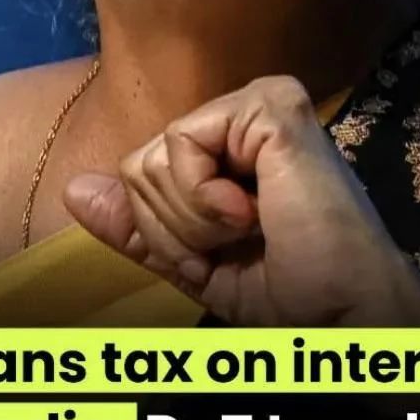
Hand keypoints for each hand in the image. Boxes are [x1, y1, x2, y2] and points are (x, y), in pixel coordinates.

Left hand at [63, 75, 419, 327]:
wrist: (345, 317)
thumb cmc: (288, 294)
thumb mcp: (193, 262)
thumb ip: (137, 225)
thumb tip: (75, 191)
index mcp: (228, 147)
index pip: (140, 172)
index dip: (166, 232)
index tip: (228, 253)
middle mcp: (241, 113)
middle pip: (138, 165)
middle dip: (177, 229)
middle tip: (244, 243)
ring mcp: (257, 102)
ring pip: (152, 158)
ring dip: (194, 222)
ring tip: (256, 228)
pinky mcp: (270, 104)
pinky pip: (180, 142)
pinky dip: (206, 198)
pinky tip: (258, 210)